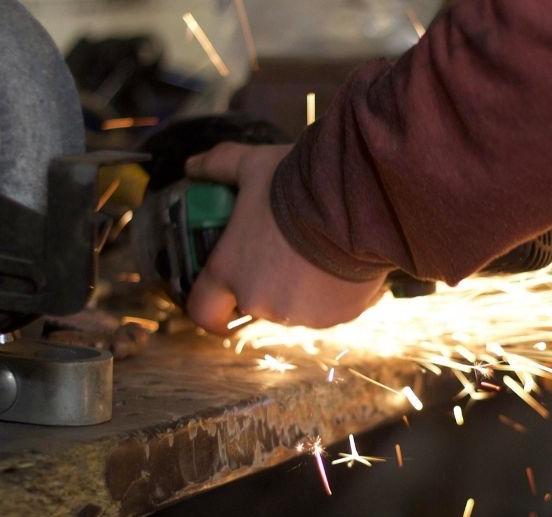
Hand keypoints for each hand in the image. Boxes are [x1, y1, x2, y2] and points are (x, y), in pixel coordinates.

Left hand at [183, 143, 386, 332]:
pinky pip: (331, 306)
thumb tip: (193, 166)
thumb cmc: (298, 184)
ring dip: (299, 287)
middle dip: (265, 282)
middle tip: (281, 251)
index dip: (212, 308)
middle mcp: (261, 301)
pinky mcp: (339, 316)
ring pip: (295, 306)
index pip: (205, 312)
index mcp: (230, 271)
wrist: (359, 200)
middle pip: (255, 303)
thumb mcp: (251, 165)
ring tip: (317, 250)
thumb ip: (217, 166)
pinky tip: (342, 259)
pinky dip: (333, 290)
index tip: (221, 301)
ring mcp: (302, 314)